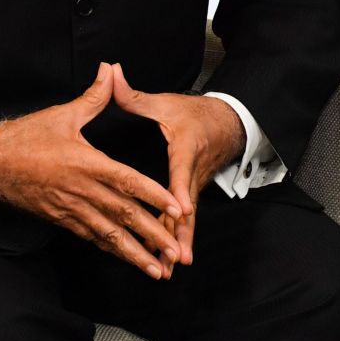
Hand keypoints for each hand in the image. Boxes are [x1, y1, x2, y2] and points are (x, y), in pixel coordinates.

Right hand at [0, 62, 184, 278]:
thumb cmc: (25, 138)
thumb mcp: (62, 114)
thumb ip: (93, 97)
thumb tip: (110, 70)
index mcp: (87, 164)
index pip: (128, 182)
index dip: (154, 196)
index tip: (176, 209)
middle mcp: (82, 191)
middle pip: (124, 216)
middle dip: (152, 236)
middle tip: (175, 253)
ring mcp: (71, 209)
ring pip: (109, 235)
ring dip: (134, 254)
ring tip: (158, 269)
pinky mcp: (60, 219)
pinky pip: (91, 237)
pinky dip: (111, 249)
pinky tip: (127, 259)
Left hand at [111, 64, 246, 265]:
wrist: (228, 123)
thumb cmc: (195, 114)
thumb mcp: (165, 103)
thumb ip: (133, 95)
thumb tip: (111, 73)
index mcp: (186, 149)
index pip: (182, 171)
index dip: (180, 191)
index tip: (181, 209)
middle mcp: (192, 173)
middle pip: (188, 207)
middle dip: (181, 233)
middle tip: (176, 257)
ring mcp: (194, 187)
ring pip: (186, 219)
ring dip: (179, 243)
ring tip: (172, 267)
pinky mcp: (191, 194)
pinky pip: (183, 220)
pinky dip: (177, 239)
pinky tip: (168, 260)